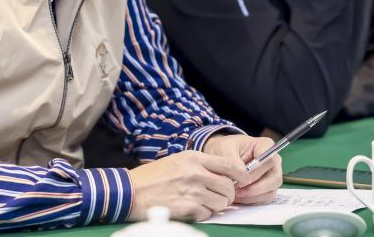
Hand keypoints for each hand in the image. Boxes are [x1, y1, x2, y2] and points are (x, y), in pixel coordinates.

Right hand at [127, 150, 247, 221]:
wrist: (130, 191)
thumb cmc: (153, 177)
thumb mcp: (178, 161)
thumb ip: (200, 165)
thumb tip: (223, 175)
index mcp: (195, 158)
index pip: (230, 165)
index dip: (241, 175)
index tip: (242, 181)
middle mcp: (197, 172)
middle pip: (229, 187)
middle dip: (228, 195)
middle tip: (219, 196)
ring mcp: (193, 191)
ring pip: (221, 202)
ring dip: (216, 206)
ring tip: (202, 203)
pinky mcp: (188, 208)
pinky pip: (208, 214)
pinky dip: (203, 214)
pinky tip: (191, 209)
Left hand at [203, 134, 281, 204]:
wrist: (220, 156)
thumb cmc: (224, 148)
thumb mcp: (224, 149)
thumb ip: (233, 161)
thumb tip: (244, 178)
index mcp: (265, 145)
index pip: (269, 159)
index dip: (256, 172)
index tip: (240, 179)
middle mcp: (273, 160)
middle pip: (274, 178)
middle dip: (255, 188)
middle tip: (236, 191)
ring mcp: (272, 175)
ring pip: (270, 190)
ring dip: (252, 196)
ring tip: (235, 194)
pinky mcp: (268, 187)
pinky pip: (265, 198)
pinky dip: (251, 200)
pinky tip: (238, 197)